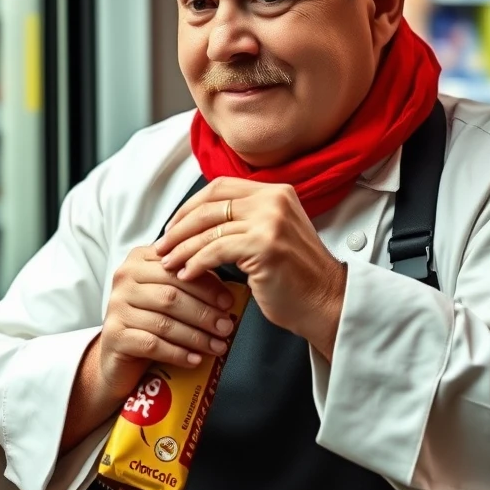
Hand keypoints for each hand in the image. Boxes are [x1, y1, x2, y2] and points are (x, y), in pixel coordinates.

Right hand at [97, 245, 237, 400]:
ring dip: (196, 336)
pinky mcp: (114, 335)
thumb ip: (189, 284)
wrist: (117, 354)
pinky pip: (152, 344)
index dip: (206, 285)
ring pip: (164, 321)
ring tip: (218, 346)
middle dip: (204, 313)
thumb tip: (228, 293)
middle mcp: (124, 279)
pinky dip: (178, 353)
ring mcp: (116, 307)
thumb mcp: (167, 295)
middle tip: (227, 327)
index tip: (229, 301)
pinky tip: (195, 360)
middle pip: (171, 295)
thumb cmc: (148, 320)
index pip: (178, 268)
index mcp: (139, 260)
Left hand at [154, 179, 346, 358]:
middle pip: (209, 205)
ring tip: (168, 263)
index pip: (219, 188)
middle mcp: (274, 200)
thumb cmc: (297, 276)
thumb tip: (197, 222)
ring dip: (182, 248)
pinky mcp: (264, 245)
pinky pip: (215, 251)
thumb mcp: (272, 234)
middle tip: (162, 246)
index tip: (173, 226)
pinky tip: (187, 274)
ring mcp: (270, 221)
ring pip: (209, 230)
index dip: (190, 206)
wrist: (327, 302)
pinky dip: (196, 263)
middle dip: (179, 228)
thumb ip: (244, 220)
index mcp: (275, 192)